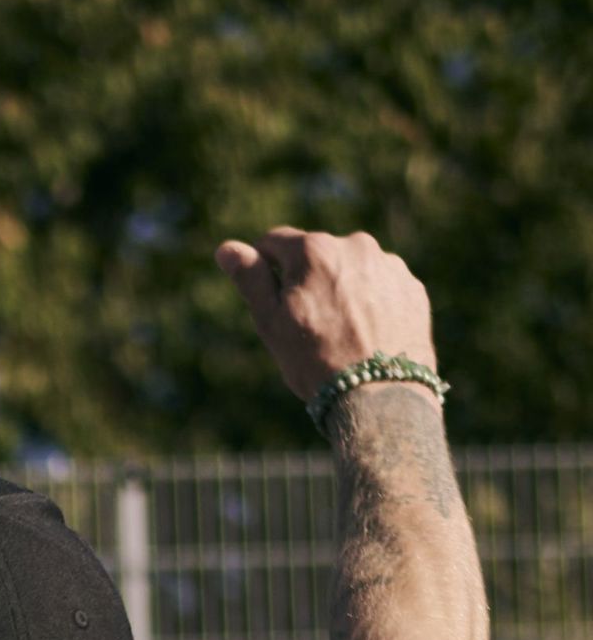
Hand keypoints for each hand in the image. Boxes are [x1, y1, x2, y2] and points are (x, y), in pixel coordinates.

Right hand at [215, 227, 438, 407]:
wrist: (379, 396)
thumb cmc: (315, 361)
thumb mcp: (271, 322)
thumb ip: (251, 278)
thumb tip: (226, 248)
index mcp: (313, 250)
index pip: (275, 242)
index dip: (265, 269)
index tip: (271, 299)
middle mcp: (355, 244)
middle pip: (318, 255)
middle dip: (309, 280)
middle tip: (309, 327)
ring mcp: (389, 265)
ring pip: (353, 270)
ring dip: (343, 290)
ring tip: (343, 334)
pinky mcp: (412, 287)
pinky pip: (384, 286)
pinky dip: (374, 303)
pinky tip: (369, 336)